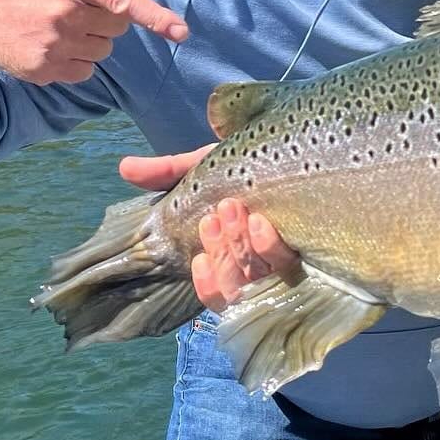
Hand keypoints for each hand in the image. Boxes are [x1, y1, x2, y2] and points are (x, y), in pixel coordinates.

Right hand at [0, 0, 187, 83]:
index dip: (153, 15)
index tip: (180, 31)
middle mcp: (61, 12)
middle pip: (118, 26)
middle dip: (105, 17)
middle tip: (75, 6)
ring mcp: (52, 43)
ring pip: (104, 49)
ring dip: (92, 40)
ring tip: (61, 25)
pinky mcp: (44, 69)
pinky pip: (86, 70)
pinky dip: (76, 61)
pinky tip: (52, 44)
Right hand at [118, 148, 302, 309]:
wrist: (293, 146)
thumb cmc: (249, 166)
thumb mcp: (206, 168)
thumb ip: (167, 173)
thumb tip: (124, 168)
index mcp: (233, 260)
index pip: (217, 294)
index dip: (209, 284)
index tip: (198, 259)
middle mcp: (261, 268)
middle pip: (239, 287)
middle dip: (226, 255)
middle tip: (218, 214)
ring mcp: (288, 263)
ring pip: (261, 278)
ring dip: (243, 250)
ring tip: (237, 211)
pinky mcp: (315, 253)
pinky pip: (290, 268)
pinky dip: (270, 249)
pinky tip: (262, 226)